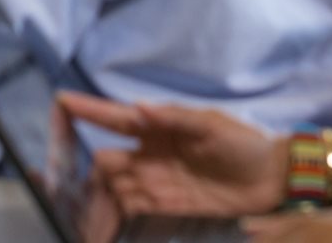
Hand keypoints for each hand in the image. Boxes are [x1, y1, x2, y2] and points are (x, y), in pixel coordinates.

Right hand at [58, 93, 284, 220]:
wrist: (273, 180)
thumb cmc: (243, 143)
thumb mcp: (212, 125)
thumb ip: (175, 118)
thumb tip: (140, 108)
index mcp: (156, 127)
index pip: (114, 117)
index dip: (87, 110)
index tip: (59, 102)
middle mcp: (148, 154)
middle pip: (105, 167)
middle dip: (85, 184)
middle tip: (66, 205)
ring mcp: (155, 182)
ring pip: (113, 195)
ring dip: (97, 211)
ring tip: (85, 232)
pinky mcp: (166, 207)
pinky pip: (133, 215)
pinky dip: (115, 224)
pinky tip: (103, 234)